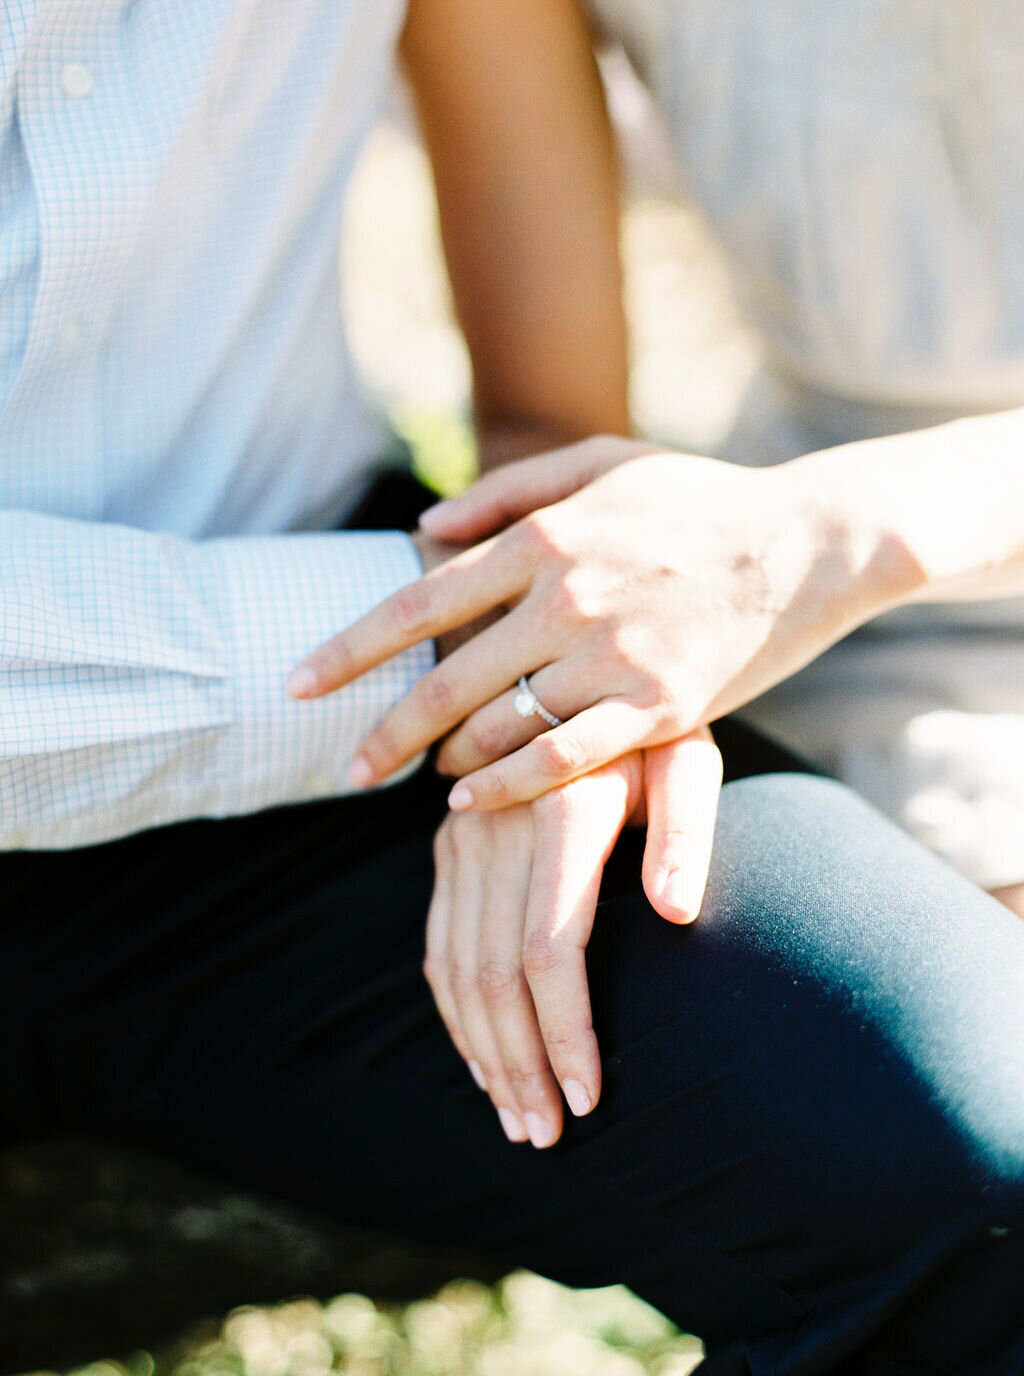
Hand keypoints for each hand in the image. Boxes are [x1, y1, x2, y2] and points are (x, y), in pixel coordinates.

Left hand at [289, 438, 892, 806]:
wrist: (808, 541)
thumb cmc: (697, 498)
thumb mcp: (601, 461)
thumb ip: (505, 489)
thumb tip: (421, 529)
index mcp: (543, 536)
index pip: (418, 603)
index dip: (347, 650)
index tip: (295, 686)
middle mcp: (567, 597)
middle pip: (443, 681)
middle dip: (381, 733)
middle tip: (344, 771)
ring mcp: (613, 654)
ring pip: (498, 726)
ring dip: (448, 758)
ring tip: (427, 774)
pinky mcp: (659, 706)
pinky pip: (562, 759)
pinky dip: (505, 784)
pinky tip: (467, 801)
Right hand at [427, 727, 721, 1147]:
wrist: (572, 670)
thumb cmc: (650, 725)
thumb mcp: (686, 756)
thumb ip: (686, 829)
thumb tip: (676, 916)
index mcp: (559, 807)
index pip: (549, 946)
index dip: (566, 1031)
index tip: (590, 1099)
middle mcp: (494, 822)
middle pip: (493, 970)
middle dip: (519, 1063)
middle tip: (545, 1137)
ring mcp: (460, 834)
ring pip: (455, 967)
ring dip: (482, 1052)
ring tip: (516, 1119)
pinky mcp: (448, 846)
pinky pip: (437, 945)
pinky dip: (456, 1013)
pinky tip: (483, 1059)